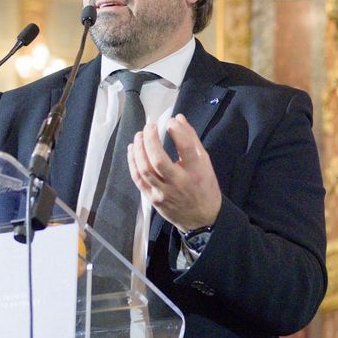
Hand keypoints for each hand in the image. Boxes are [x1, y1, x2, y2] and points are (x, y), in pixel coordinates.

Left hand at [128, 114, 220, 231]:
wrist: (201, 219)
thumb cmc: (204, 187)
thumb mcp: (205, 163)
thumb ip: (191, 140)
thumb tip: (178, 118)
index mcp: (196, 172)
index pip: (186, 149)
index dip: (177, 132)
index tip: (170, 121)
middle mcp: (179, 183)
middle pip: (159, 160)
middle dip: (150, 140)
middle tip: (149, 126)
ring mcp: (163, 193)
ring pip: (145, 170)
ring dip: (139, 150)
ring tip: (139, 135)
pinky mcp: (153, 199)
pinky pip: (139, 179)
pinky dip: (133, 162)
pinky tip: (132, 150)